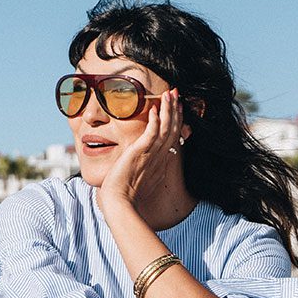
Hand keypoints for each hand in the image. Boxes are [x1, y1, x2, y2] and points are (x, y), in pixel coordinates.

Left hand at [100, 90, 185, 208]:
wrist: (120, 203)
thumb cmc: (125, 196)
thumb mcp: (139, 180)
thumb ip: (143, 171)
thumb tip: (139, 167)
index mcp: (160, 162)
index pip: (172, 137)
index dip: (176, 122)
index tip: (177, 109)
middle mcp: (160, 157)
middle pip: (173, 129)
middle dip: (176, 111)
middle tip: (177, 94)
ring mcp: (152, 154)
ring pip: (166, 127)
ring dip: (168, 109)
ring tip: (170, 94)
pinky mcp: (141, 152)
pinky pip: (152, 132)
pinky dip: (155, 120)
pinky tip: (155, 109)